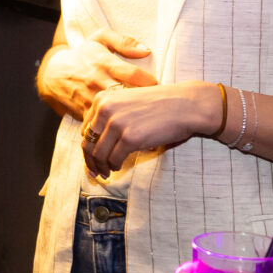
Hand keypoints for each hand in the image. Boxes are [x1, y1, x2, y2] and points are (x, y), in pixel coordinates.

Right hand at [36, 27, 158, 120]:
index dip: (150, 83)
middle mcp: (97, 80)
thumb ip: (124, 41)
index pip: (132, 74)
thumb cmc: (83, 54)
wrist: (53, 73)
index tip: (161, 87)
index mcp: (104, 62)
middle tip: (159, 108)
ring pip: (114, 112)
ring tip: (150, 123)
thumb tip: (146, 50)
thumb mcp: (100, 38)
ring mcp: (90, 98)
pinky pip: (101, 123)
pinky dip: (114, 128)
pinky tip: (129, 132)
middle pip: (126, 95)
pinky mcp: (84, 112)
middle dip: (143, 103)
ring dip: (131, 118)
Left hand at [81, 81, 221, 177]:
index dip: (87, 146)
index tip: (91, 158)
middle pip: (89, 142)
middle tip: (95, 171)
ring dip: (101, 167)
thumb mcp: (128, 102)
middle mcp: (105, 109)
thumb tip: (97, 143)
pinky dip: (114, 166)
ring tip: (106, 173)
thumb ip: (111, 116)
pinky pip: (114, 159)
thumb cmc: (161, 105)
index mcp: (103, 99)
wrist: (186, 105)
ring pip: (99, 154)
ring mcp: (116, 123)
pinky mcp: (129, 137)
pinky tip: (117, 168)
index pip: (86, 129)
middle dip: (90, 160)